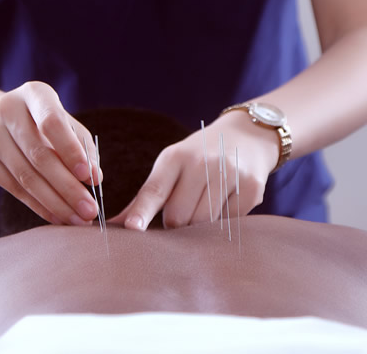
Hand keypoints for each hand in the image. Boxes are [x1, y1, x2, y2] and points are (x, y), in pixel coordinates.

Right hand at [0, 81, 100, 226]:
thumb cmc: (43, 122)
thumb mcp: (66, 124)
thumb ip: (83, 147)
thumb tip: (94, 177)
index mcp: (34, 93)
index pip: (51, 121)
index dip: (70, 150)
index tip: (88, 177)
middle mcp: (6, 109)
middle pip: (38, 154)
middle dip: (67, 187)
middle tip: (89, 210)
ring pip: (25, 176)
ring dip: (55, 203)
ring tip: (78, 218)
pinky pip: (13, 188)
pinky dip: (38, 206)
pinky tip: (57, 216)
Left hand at [109, 111, 279, 229]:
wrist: (246, 137)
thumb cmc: (199, 157)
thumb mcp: (172, 165)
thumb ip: (147, 196)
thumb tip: (116, 225)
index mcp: (176, 156)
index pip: (154, 189)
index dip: (142, 211)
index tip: (132, 229)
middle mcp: (202, 163)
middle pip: (177, 217)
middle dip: (176, 222)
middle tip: (184, 208)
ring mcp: (228, 174)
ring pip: (202, 224)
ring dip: (198, 226)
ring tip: (204, 204)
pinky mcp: (250, 189)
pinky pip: (228, 224)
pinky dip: (224, 221)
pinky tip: (226, 201)